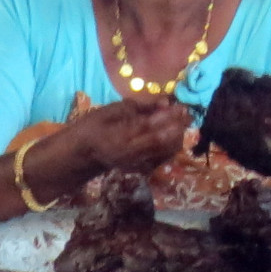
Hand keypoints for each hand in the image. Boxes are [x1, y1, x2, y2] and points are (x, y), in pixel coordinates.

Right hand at [66, 95, 189, 175]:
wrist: (84, 155)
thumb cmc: (93, 127)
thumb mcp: (110, 111)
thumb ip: (138, 107)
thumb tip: (163, 102)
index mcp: (121, 137)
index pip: (151, 126)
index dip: (170, 117)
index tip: (182, 106)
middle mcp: (132, 153)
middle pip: (164, 141)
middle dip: (179, 126)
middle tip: (186, 113)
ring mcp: (138, 164)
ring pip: (168, 151)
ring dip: (178, 135)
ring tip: (180, 121)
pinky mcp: (142, 169)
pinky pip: (164, 157)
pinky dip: (171, 145)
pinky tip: (171, 134)